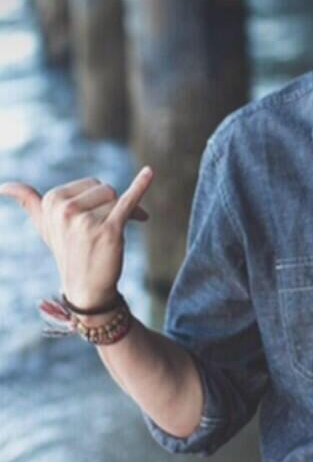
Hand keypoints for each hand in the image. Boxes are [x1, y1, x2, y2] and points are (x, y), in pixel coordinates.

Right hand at [0, 167, 153, 308]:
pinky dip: (141, 185)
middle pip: (105, 189)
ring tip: (109, 235)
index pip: (91, 184)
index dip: (99, 200)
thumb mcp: (44, 225)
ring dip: (120, 215)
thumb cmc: (68, 251)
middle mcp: (65, 210)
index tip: (93, 219)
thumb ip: (27, 201)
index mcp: (52, 202)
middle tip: (103, 230)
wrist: (86, 288)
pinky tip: (150, 172)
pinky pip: (128, 202)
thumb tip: (3, 186)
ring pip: (117, 199)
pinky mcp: (108, 230)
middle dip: (110, 206)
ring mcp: (86, 220)